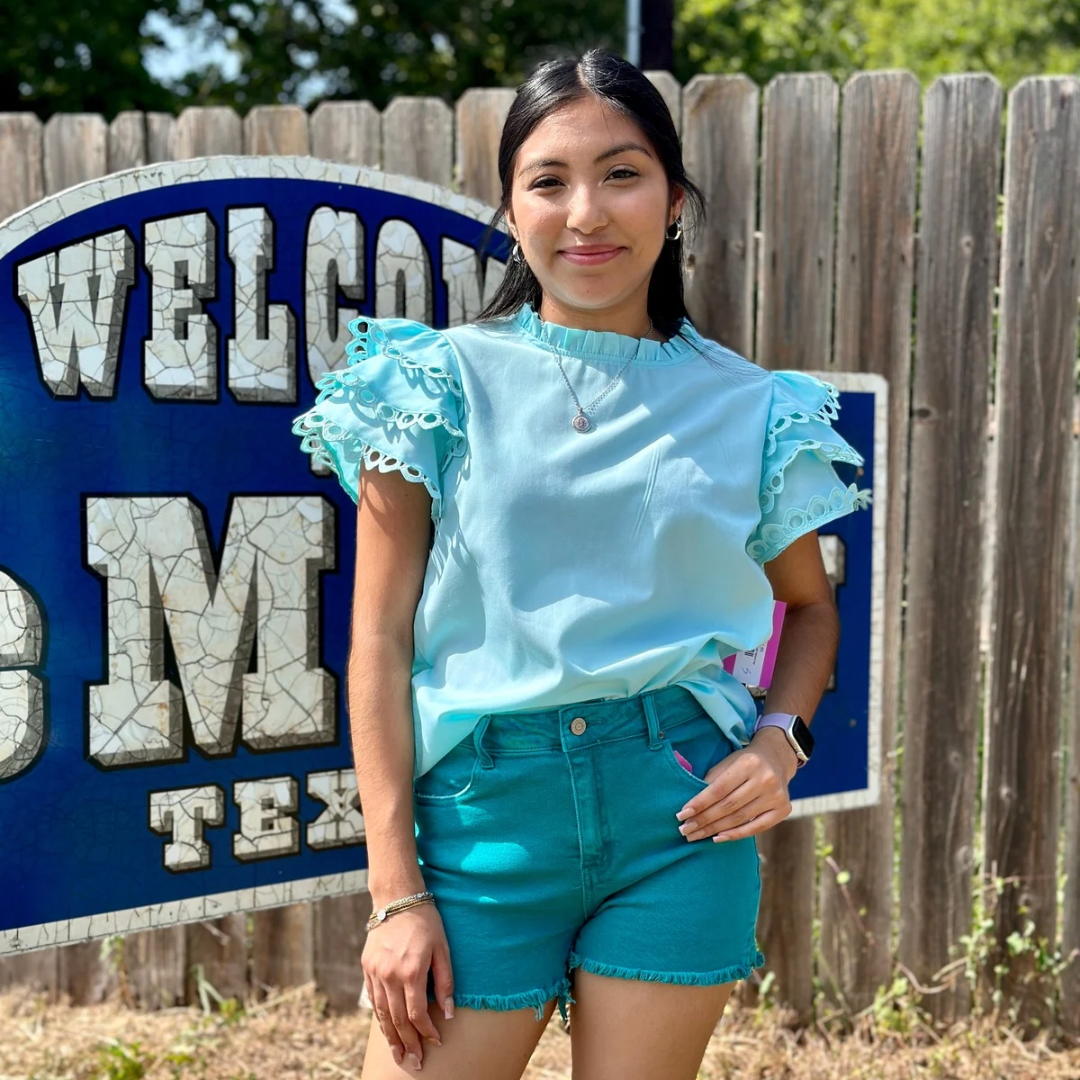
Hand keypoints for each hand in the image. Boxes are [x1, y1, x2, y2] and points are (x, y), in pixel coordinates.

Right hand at [362, 902, 454, 1069]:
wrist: (397, 899)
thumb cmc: (426, 922)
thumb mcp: (442, 949)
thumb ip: (445, 982)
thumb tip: (448, 1013)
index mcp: (411, 971)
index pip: (417, 1014)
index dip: (426, 1032)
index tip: (435, 1043)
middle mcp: (390, 975)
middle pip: (398, 1019)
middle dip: (407, 1044)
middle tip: (414, 1062)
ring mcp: (375, 972)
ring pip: (382, 1013)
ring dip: (391, 1037)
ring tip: (398, 1054)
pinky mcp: (367, 967)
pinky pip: (373, 999)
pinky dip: (380, 1016)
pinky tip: (387, 1028)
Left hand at [674, 727, 796, 841]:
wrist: (776, 759)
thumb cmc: (744, 762)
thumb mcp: (727, 763)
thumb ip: (711, 781)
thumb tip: (691, 807)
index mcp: (749, 763)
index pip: (719, 789)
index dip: (699, 803)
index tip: (681, 815)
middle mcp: (765, 779)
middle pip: (728, 806)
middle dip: (704, 820)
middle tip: (685, 830)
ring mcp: (777, 796)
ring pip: (740, 818)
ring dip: (715, 829)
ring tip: (696, 835)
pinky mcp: (783, 809)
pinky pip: (757, 827)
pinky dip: (736, 834)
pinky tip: (718, 838)